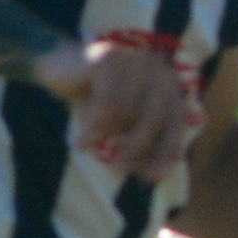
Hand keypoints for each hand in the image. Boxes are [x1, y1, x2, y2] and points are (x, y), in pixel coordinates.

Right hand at [33, 39, 198, 181]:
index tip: (154, 177)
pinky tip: (82, 143)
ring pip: (126, 113)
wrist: (61, 69)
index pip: (176, 124)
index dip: (167, 152)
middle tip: (116, 171)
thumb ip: (143, 147)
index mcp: (168, 87)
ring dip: (105, 135)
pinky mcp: (109, 60)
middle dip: (134, 149)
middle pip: (152, 120)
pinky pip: (106, 104)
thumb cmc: (97, 101)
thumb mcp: (124, 126)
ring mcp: (133, 62)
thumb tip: (160, 177)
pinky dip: (94, 128)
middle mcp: (157, 71)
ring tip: (89, 143)